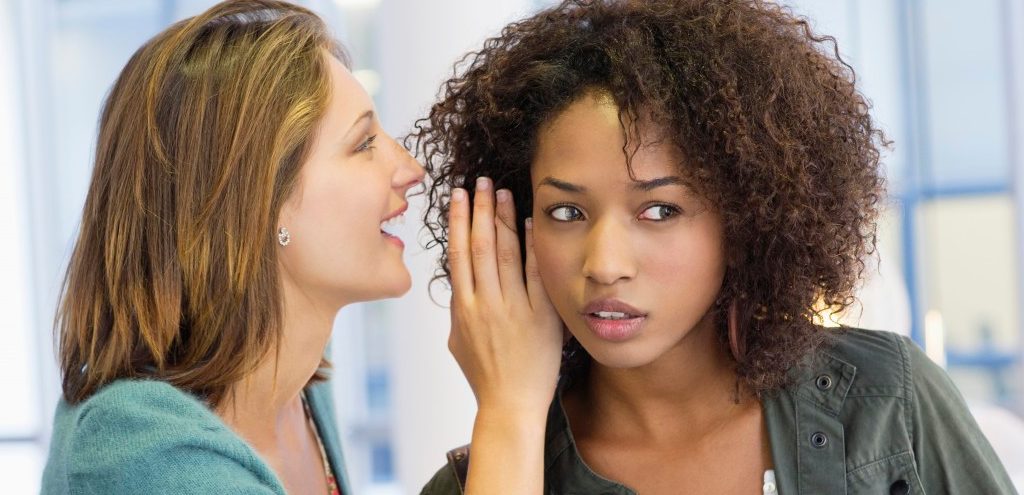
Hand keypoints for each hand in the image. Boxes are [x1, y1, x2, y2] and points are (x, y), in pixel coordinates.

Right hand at [447, 176, 562, 415]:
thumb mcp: (458, 342)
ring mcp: (512, 309)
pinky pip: (534, 274)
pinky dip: (531, 247)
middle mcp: (484, 304)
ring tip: (501, 193)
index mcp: (462, 308)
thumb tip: (458, 287)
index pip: (458, 254)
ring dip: (503, 219)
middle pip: (480, 246)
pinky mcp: (539, 317)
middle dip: (480, 209)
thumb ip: (458, 311)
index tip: (458, 196)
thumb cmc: (484, 377)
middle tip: (481, 182)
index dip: (458, 222)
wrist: (510, 406)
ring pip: (504, 254)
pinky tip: (530, 224)